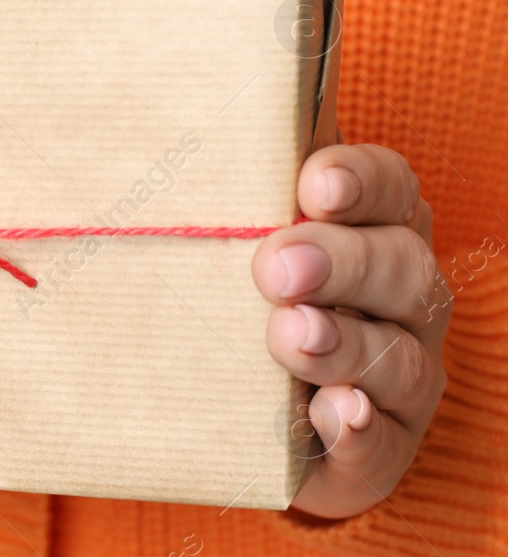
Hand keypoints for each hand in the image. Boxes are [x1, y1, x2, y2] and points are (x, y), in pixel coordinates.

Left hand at [253, 144, 450, 518]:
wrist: (248, 430)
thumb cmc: (238, 307)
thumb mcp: (229, 243)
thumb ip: (224, 191)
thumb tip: (155, 106)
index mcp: (374, 234)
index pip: (391, 189)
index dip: (360, 182)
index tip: (312, 183)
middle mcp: (403, 302)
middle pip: (401, 267)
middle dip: (342, 263)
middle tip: (276, 268)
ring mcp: (400, 379)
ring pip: (399, 356)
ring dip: (345, 344)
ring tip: (290, 336)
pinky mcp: (377, 450)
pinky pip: (382, 441)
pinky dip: (359, 428)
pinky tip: (332, 414)